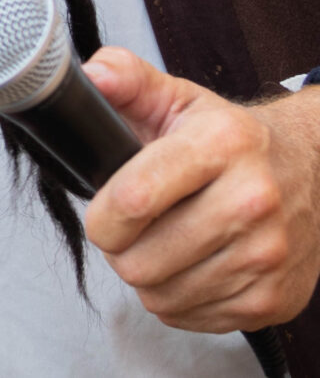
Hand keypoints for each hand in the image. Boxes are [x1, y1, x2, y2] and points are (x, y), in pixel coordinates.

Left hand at [83, 47, 319, 332]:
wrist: (312, 172)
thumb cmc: (231, 139)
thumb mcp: (179, 98)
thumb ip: (127, 80)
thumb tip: (93, 75)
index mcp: (221, 145)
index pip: (135, 198)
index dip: (101, 216)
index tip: (100, 214)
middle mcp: (252, 201)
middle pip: (143, 260)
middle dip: (119, 249)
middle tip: (130, 230)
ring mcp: (268, 255)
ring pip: (162, 295)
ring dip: (146, 276)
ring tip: (158, 245)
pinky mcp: (274, 298)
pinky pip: (191, 317)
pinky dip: (176, 299)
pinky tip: (186, 266)